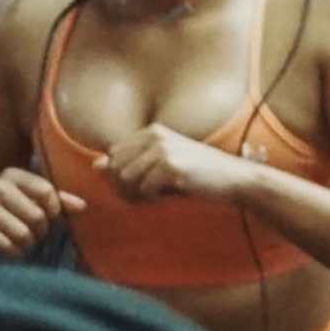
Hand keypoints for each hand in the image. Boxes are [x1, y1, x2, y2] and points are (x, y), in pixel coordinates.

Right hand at [0, 164, 85, 262]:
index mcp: (13, 175)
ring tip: (18, 243)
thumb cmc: (5, 214)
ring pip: (23, 234)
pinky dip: (12, 254)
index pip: (47, 192)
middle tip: (30, 235)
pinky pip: (7, 246)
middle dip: (39, 233)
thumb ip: (57, 202)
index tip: (47, 218)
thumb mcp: (29, 202)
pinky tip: (6, 250)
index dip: (53, 212)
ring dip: (26, 246)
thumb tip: (82, 206)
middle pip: (38, 217)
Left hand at [106, 125, 251, 206]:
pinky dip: (152, 199)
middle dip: (125, 187)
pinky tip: (168, 197)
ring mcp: (163, 150)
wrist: (234, 178)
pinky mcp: (171, 167)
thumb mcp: (163, 165)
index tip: (141, 187)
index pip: (114, 155)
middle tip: (146, 197)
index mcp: (152, 131)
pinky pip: (143, 189)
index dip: (121, 176)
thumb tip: (95, 166)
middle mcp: (155, 136)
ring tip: (156, 197)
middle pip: (116, 167)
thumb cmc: (199, 175)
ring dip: (136, 194)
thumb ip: (131, 164)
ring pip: (126, 178)